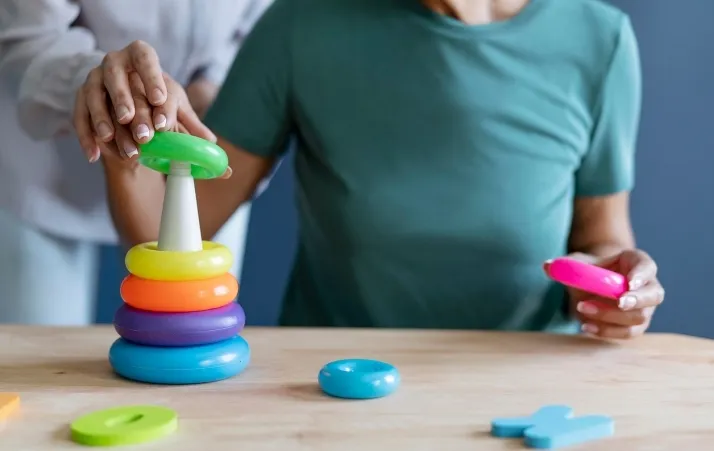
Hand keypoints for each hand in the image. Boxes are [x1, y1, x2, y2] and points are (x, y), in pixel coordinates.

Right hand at [73, 40, 215, 161]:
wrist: (128, 102)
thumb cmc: (156, 99)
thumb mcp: (175, 106)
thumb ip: (191, 123)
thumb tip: (211, 143)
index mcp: (141, 56)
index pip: (145, 60)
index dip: (152, 79)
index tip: (159, 100)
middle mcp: (114, 63)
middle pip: (116, 77)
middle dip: (125, 101)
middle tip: (136, 125)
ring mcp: (94, 78)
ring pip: (94, 96)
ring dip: (103, 118)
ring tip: (111, 138)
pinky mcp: (80, 97)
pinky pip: (79, 115)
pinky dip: (86, 136)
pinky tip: (94, 155)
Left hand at [552, 250, 664, 338]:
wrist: (592, 286)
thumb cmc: (590, 270)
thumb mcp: (577, 263)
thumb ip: (565, 265)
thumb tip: (548, 266)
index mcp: (636, 263)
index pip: (646, 267)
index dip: (641, 275)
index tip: (629, 283)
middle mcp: (647, 286)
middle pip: (654, 295)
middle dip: (637, 300)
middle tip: (619, 303)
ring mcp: (645, 308)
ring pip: (639, 317)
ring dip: (611, 315)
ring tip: (583, 308)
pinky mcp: (635, 326)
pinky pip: (627, 333)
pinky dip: (607, 331)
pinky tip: (586, 327)